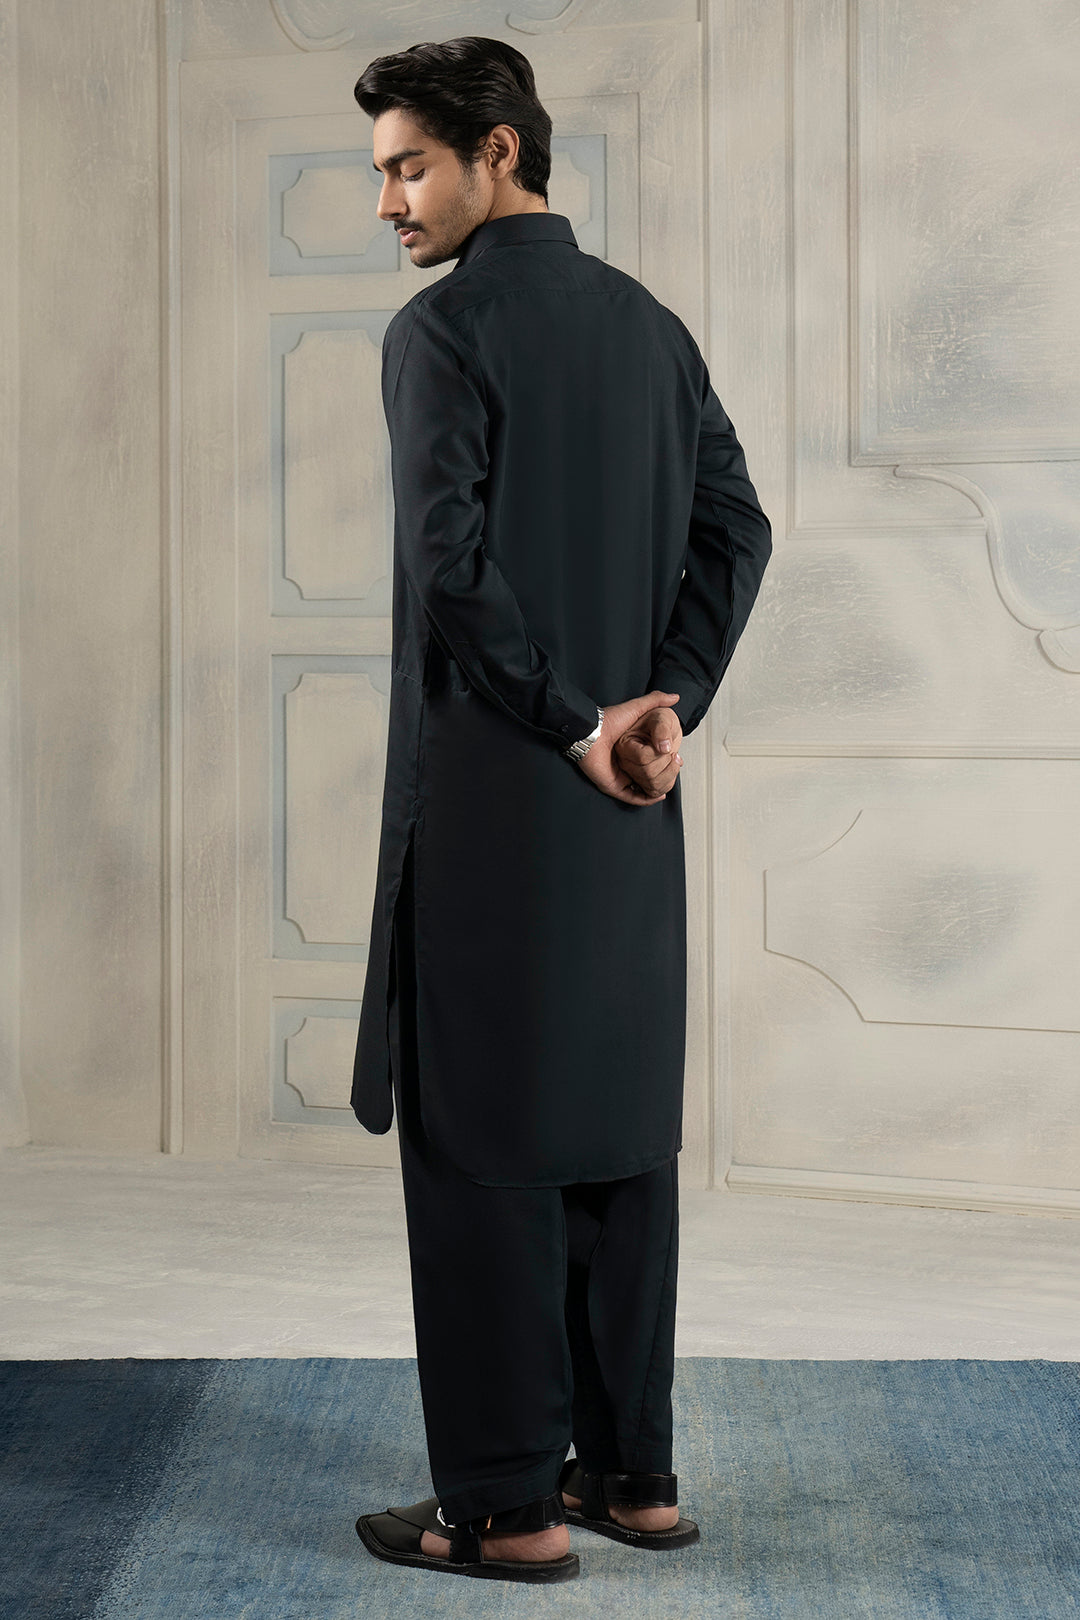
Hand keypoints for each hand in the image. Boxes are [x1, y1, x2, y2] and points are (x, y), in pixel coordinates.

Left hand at [573, 691, 682, 805]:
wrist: (592, 732)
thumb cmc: (609, 720)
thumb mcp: (637, 708)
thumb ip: (655, 700)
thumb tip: (675, 697)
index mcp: (633, 749)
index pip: (653, 760)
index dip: (666, 761)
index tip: (677, 759)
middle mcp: (628, 764)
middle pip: (650, 776)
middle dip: (665, 775)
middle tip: (675, 768)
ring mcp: (621, 776)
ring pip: (643, 788)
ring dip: (658, 786)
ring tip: (669, 780)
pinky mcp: (614, 786)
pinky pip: (632, 797)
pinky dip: (645, 799)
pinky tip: (657, 795)